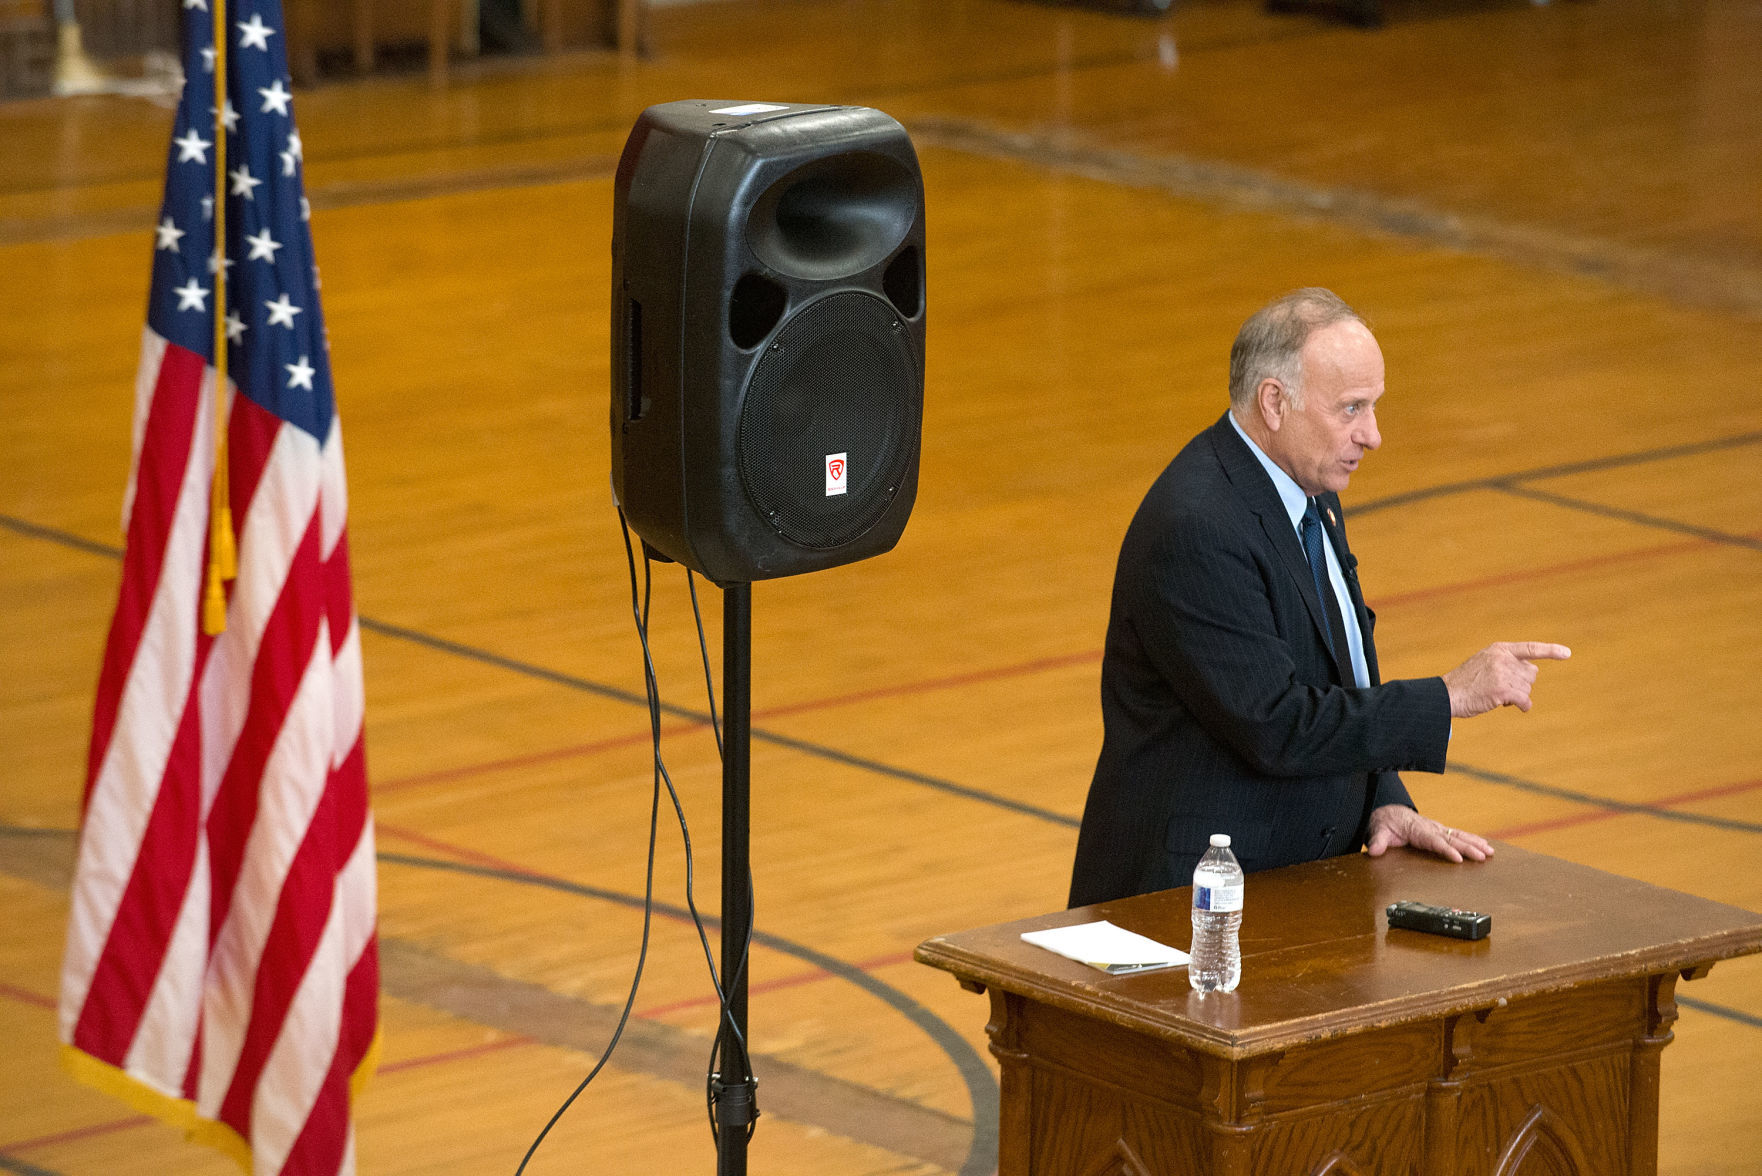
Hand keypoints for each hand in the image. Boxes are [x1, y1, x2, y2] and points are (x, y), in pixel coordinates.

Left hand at [1366, 804, 1493, 862]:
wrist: (1388, 812)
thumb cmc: (1385, 822)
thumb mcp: (1378, 831)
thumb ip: (1377, 841)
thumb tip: (1374, 851)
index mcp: (1417, 830)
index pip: (1434, 841)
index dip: (1446, 849)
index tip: (1458, 858)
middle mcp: (1431, 828)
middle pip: (1451, 839)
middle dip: (1468, 848)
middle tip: (1483, 856)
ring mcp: (1437, 829)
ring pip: (1458, 836)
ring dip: (1475, 843)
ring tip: (1490, 851)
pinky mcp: (1440, 831)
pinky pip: (1458, 835)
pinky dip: (1472, 840)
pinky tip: (1485, 846)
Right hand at [1442, 642, 1570, 717]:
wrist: (1446, 695)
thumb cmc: (1465, 682)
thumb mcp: (1484, 663)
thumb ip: (1505, 662)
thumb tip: (1531, 673)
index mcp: (1499, 649)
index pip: (1530, 648)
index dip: (1550, 651)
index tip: (1567, 653)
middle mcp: (1503, 659)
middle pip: (1531, 673)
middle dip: (1522, 683)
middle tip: (1503, 687)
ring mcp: (1503, 674)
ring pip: (1527, 688)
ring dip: (1517, 695)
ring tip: (1497, 695)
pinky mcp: (1502, 690)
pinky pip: (1525, 700)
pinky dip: (1522, 705)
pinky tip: (1513, 706)